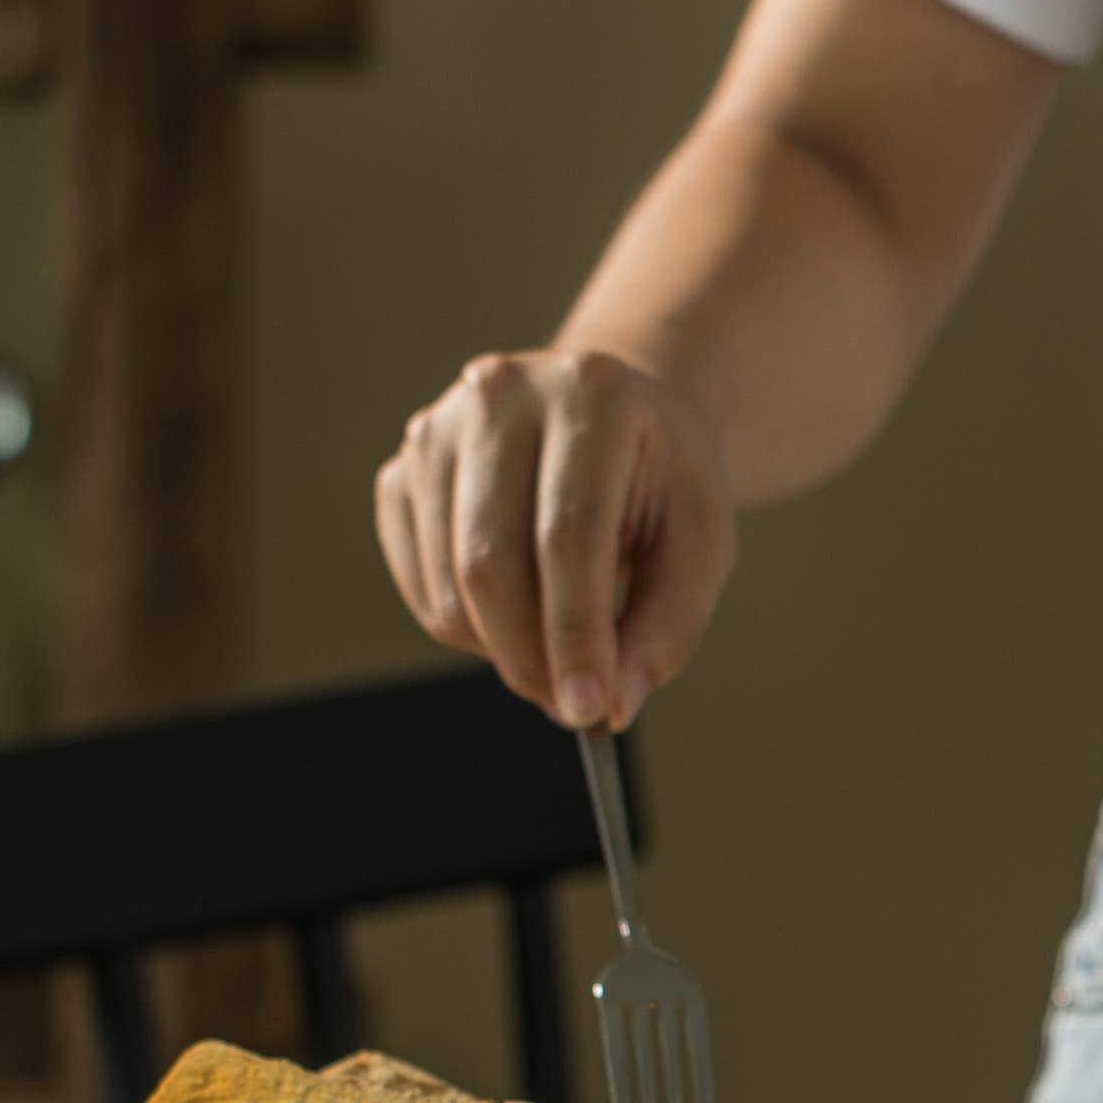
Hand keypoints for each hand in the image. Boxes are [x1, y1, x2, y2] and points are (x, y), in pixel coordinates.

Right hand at [374, 349, 735, 729]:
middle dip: (531, 657)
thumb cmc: (662, 480)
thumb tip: (612, 705)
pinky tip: (516, 616)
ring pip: (448, 581)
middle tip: (570, 707)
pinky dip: (465, 628)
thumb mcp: (700, 541)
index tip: (587, 709)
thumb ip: (666, 625)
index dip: (575, 632)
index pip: (567, 533)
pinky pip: (416, 580)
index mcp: (592, 393)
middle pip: (491, 561)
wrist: (614, 420)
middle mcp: (501, 394)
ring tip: (556, 653)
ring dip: (500, 650)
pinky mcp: (402, 468)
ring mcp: (438, 428)